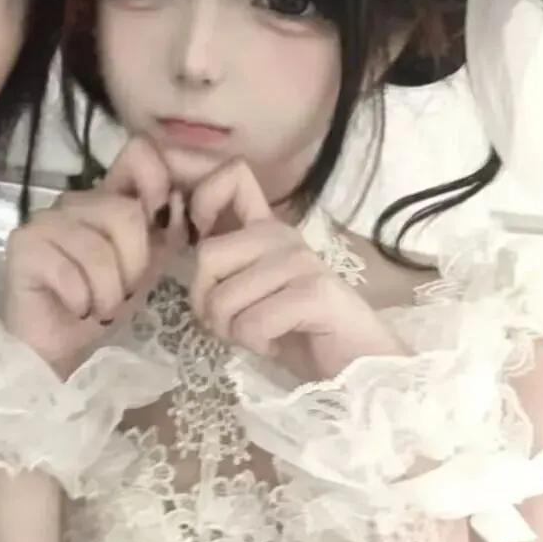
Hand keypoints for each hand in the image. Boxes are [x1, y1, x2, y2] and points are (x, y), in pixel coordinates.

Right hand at [3, 136, 175, 375]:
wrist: (60, 346)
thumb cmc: (104, 303)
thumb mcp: (148, 266)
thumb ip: (166, 231)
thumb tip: (178, 199)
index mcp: (109, 198)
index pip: (138, 154)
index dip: (156, 179)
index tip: (160, 219)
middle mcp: (75, 200)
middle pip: (127, 213)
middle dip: (133, 265)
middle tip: (121, 292)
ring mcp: (46, 219)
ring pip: (99, 248)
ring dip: (108, 292)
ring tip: (99, 307)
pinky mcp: (24, 245)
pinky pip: (70, 271)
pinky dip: (83, 301)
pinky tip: (76, 309)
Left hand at [188, 159, 404, 381]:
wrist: (356, 365)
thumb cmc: (298, 332)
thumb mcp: (252, 293)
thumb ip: (225, 268)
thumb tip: (186, 258)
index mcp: (266, 229)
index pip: (233, 176)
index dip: (201, 200)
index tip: (202, 239)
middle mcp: (282, 235)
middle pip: (207, 254)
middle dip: (207, 304)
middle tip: (234, 324)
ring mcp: (300, 261)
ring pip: (224, 298)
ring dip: (233, 332)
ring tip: (263, 336)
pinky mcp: (313, 292)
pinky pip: (251, 323)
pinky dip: (257, 345)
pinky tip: (280, 344)